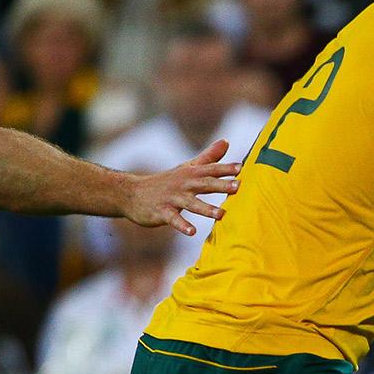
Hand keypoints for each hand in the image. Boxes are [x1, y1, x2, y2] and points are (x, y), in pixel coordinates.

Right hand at [125, 139, 239, 235]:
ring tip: (221, 214)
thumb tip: (226, 142)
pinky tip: (192, 231)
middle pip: (204, 184)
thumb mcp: (187, 167)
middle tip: (238, 186)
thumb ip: (209, 157)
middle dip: (221, 185)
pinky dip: (182, 225)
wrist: (131, 193)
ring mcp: (172, 198)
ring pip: (191, 203)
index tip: (242, 167)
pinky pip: (174, 219)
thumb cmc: (167, 181)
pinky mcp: (162, 212)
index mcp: (191, 174)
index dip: (226, 168)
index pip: (211, 169)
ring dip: (206, 208)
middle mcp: (183, 184)